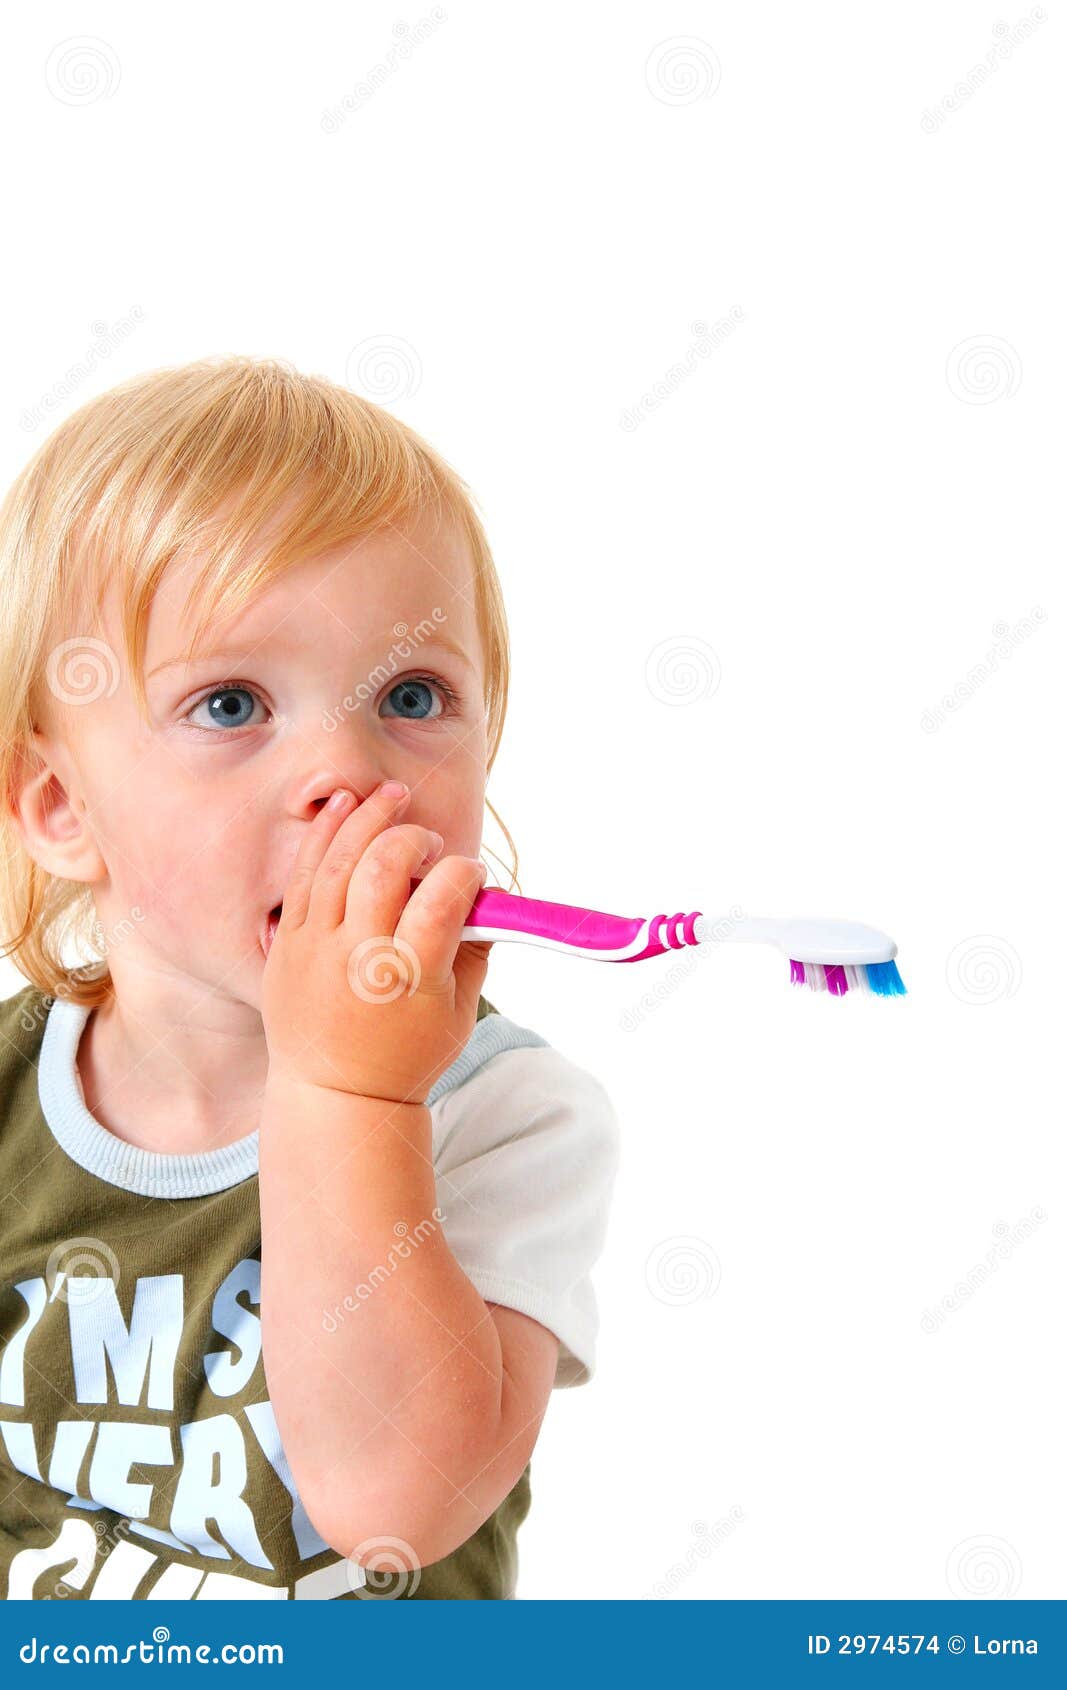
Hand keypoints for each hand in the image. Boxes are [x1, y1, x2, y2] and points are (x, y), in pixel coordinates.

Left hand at [260, 781, 490, 1103]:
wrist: (333, 1094)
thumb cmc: (407, 1055)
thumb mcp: (461, 1012)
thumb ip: (477, 948)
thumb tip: (488, 894)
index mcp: (408, 978)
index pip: (441, 900)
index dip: (465, 874)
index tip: (472, 876)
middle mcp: (357, 958)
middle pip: (384, 869)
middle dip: (413, 841)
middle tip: (429, 848)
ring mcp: (315, 948)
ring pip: (338, 861)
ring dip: (368, 819)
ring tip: (393, 797)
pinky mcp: (287, 943)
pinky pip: (303, 874)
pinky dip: (325, 834)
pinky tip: (345, 805)